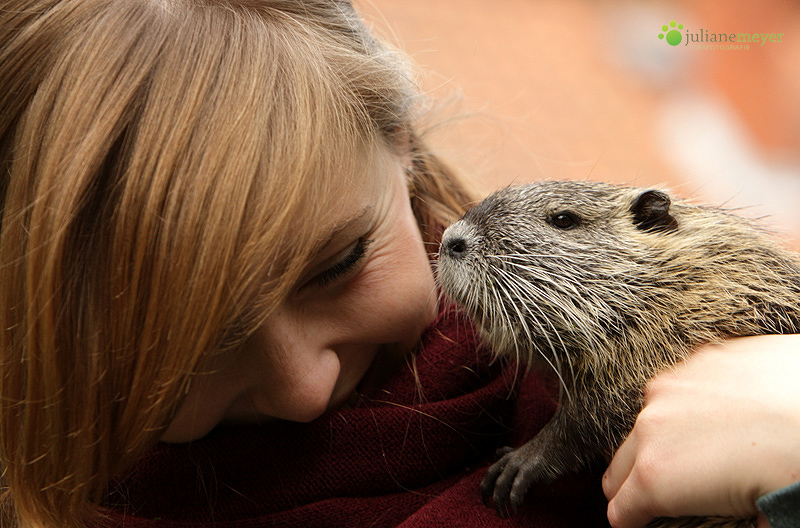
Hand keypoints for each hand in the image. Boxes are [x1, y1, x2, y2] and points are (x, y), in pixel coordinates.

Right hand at [602, 334, 799, 527]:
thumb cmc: (796, 466)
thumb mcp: (760, 519)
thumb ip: (728, 524)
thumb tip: (746, 521)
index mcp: (659, 475)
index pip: (620, 508)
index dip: (629, 520)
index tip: (637, 523)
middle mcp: (654, 425)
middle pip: (619, 465)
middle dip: (630, 483)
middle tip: (652, 497)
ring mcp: (674, 386)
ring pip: (648, 420)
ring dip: (661, 438)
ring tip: (700, 452)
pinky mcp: (700, 359)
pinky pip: (680, 389)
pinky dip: (691, 406)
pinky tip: (727, 415)